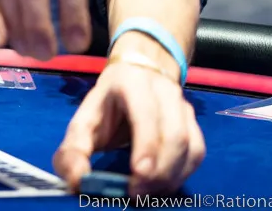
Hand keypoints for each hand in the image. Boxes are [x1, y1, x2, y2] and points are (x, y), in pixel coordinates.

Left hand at [54, 55, 204, 195]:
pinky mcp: (194, 123)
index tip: (138, 173)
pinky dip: (182, 174)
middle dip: (159, 170)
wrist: (134, 78)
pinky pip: (197, 153)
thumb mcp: (83, 121)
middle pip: (174, 134)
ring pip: (190, 145)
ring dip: (171, 176)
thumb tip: (77, 181)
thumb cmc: (106, 106)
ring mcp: (183, 105)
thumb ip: (73, 151)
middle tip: (137, 193)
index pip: (146, 113)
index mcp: (131, 83)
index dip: (146, 144)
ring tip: (148, 192)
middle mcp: (164, 90)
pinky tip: (163, 185)